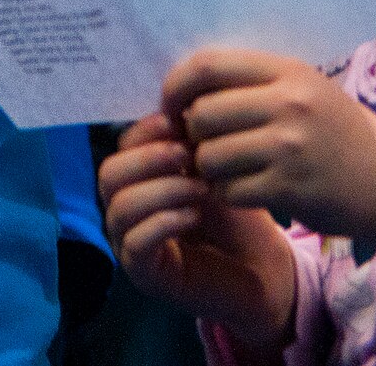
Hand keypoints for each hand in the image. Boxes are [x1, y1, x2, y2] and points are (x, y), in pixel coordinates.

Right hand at [99, 113, 295, 349]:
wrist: (266, 270)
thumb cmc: (239, 216)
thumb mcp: (215, 170)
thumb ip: (191, 142)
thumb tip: (180, 101)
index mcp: (138, 179)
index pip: (122, 146)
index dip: (146, 131)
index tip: (181, 121)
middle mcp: (125, 209)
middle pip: (108, 173)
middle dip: (148, 158)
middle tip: (187, 154)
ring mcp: (129, 242)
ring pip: (119, 207)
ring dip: (161, 189)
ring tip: (201, 188)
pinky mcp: (144, 274)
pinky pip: (135, 243)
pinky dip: (164, 222)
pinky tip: (195, 214)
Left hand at [164, 47, 375, 252]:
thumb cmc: (335, 132)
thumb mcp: (301, 89)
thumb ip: (248, 84)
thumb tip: (179, 90)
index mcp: (286, 72)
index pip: (206, 65)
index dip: (175, 86)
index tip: (171, 106)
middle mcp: (289, 104)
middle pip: (202, 114)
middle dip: (191, 135)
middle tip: (204, 145)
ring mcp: (291, 147)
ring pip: (210, 156)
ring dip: (208, 169)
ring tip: (226, 170)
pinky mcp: (293, 188)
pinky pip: (229, 190)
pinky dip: (227, 194)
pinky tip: (244, 191)